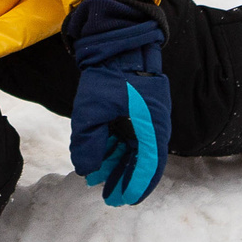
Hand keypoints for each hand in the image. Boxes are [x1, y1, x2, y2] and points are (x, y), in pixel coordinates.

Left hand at [65, 0, 170, 205]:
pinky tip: (99, 157)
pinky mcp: (138, 108)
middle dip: (124, 179)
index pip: (149, 165)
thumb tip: (86, 171)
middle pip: (142, 160)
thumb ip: (89, 144)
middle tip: (107, 196)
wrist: (117, 41)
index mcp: (152, 125)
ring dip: (117, 164)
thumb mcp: (90, 111)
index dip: (135, 185)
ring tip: (96, 179)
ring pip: (134, 148)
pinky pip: (130, 135)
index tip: (121, 200)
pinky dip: (116, 147)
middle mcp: (155, 123)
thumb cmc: (106, 74)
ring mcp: (147, 115)